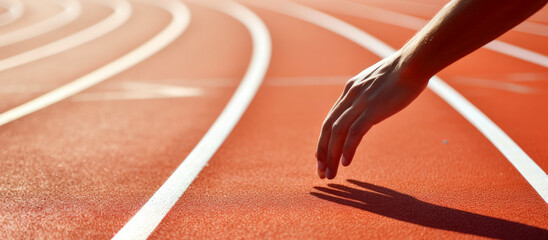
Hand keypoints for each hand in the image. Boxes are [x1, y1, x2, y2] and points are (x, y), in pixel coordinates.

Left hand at [316, 53, 428, 178]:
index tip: (321, 157)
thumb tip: (371, 108)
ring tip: (330, 174)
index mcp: (350, 89)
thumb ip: (369, 95)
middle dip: (322, 152)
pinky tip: (346, 163)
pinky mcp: (373, 109)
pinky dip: (348, 149)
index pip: (330, 119)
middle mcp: (350, 96)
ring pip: (338, 133)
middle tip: (321, 172)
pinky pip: (355, 133)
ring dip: (331, 155)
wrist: (415, 62)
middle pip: (328, 128)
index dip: (324, 140)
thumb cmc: (403, 72)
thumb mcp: (378, 82)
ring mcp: (361, 102)